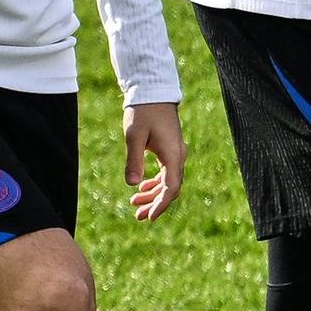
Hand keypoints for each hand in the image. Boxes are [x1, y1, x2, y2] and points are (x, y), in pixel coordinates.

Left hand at [119, 102, 183, 218]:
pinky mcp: (170, 150)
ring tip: (135, 204)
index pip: (171, 188)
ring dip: (153, 194)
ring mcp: (175, 154)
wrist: (153, 93)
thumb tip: (132, 185)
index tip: (149, 217)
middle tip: (138, 217)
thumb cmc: (143, 113)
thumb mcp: (134, 137)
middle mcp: (178, 157)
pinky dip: (155, 183)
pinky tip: (142, 188)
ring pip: (168, 182)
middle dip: (155, 204)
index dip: (161, 204)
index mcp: (173, 155)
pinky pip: (166, 173)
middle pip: (170, 188)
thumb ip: (133, 160)